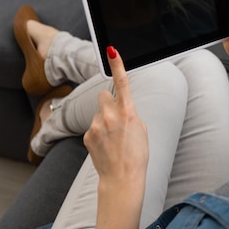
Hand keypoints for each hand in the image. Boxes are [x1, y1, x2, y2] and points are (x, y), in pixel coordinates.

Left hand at [83, 47, 148, 184]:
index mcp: (128, 112)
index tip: (111, 50)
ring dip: (103, 120)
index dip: (117, 64)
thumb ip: (130, 113)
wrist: (122, 178)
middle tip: (115, 118)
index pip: (122, 82)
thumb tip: (122, 107)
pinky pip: (92, 126)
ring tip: (112, 138)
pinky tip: (105, 145)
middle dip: (107, 102)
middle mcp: (110, 115)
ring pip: (98, 113)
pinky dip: (98, 133)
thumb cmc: (137, 155)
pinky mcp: (87, 135)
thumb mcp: (141, 129)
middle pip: (103, 95)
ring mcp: (97, 125)